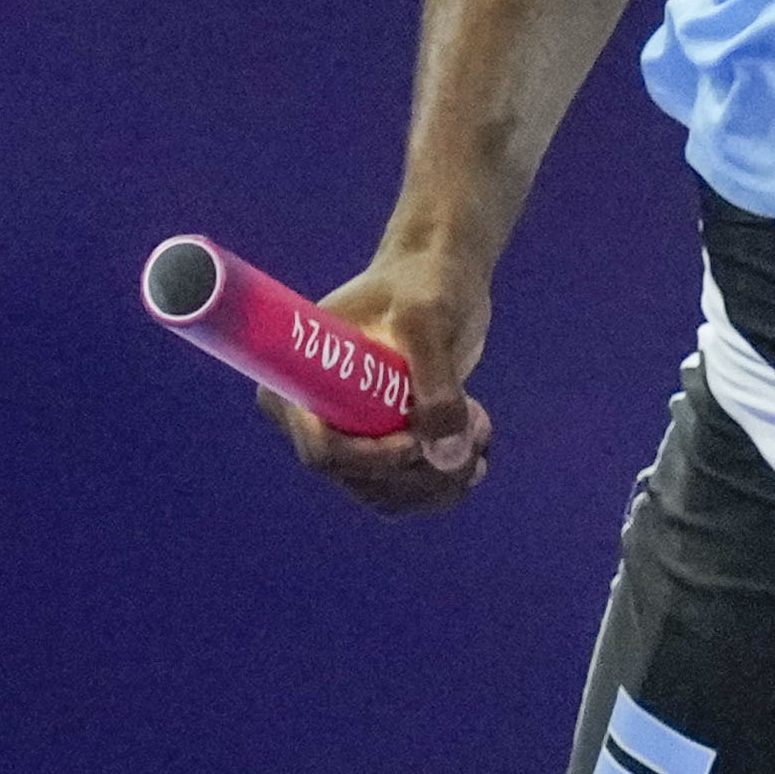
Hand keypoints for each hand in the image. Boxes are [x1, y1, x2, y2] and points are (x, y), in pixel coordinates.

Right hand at [285, 244, 499, 517]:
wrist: (440, 278)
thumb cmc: (424, 284)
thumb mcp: (428, 320)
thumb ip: (437, 381)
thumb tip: (446, 455)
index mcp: (295, 385)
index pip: (323, 452)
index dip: (374, 459)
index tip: (422, 437)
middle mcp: (312, 419)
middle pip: (361, 481)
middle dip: (423, 469)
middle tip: (475, 428)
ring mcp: (347, 438)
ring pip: (391, 494)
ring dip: (444, 476)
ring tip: (479, 425)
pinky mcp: (381, 448)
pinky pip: (411, 490)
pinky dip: (451, 476)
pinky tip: (477, 437)